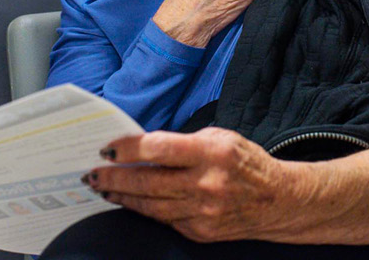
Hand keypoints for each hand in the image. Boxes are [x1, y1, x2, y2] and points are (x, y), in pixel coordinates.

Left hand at [85, 128, 295, 242]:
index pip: (159, 148)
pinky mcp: (199, 231)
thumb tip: (144, 147)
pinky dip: (143, 209)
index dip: (128, 148)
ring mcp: (202, 212)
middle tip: (91, 173)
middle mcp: (206, 184)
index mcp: (211, 152)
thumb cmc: (245, 162)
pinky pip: (163, 219)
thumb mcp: (221, 137)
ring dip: (121, 196)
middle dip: (113, 177)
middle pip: (147, 182)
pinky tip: (129, 201)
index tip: (107, 148)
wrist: (277, 201)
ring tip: (102, 187)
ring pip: (149, 205)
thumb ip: (184, 143)